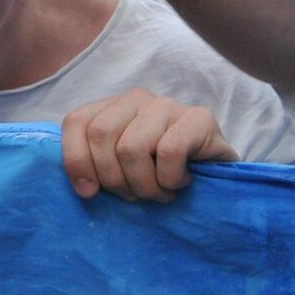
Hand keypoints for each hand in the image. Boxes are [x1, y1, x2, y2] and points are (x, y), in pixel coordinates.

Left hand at [60, 86, 235, 202]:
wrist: (218, 181)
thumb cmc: (160, 178)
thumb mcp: (121, 173)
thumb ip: (96, 168)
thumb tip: (83, 187)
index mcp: (112, 108)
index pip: (76, 122)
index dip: (76, 160)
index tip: (89, 193)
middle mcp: (137, 99)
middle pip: (101, 135)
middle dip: (114, 179)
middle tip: (136, 195)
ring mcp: (168, 105)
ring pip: (131, 147)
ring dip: (145, 185)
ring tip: (161, 192)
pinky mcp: (199, 118)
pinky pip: (168, 152)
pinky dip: (170, 179)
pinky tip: (182, 182)